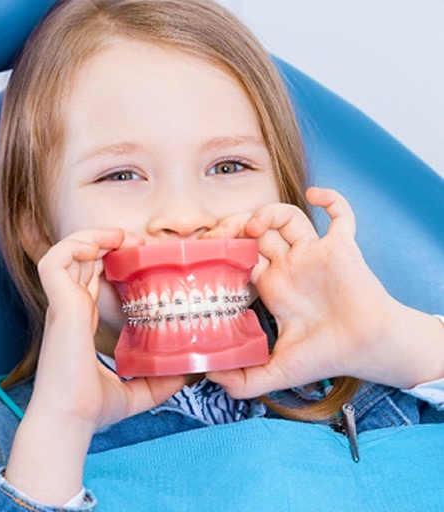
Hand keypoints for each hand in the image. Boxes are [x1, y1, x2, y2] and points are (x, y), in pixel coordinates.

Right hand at [6, 228, 184, 503]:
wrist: (70, 421)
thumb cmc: (91, 409)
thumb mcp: (136, 391)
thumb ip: (160, 381)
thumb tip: (189, 376)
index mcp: (81, 322)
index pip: (91, 279)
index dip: (109, 262)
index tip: (137, 258)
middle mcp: (69, 308)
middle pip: (81, 260)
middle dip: (106, 243)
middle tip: (135, 242)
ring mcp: (62, 304)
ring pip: (66, 252)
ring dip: (92, 237)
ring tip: (121, 237)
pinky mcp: (59, 304)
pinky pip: (55, 261)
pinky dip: (75, 246)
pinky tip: (102, 247)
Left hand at [206, 188, 443, 397]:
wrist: (369, 351)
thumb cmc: (328, 357)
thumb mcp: (279, 371)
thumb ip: (245, 380)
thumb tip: (209, 377)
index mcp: (274, 285)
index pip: (241, 256)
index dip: (223, 249)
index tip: (207, 250)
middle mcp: (291, 265)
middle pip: (258, 232)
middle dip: (237, 226)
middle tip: (221, 232)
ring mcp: (315, 254)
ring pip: (289, 218)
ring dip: (270, 212)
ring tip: (255, 226)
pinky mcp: (342, 248)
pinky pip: (341, 215)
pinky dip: (332, 199)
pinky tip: (317, 195)